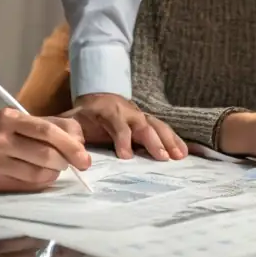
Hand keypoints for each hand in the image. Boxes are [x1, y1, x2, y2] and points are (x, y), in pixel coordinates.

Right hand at [0, 108, 89, 192]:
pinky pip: (27, 186)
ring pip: (38, 174)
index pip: (47, 131)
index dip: (71, 145)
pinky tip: (38, 176)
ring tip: (52, 168)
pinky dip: (41, 182)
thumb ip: (55, 126)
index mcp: (9, 119)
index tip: (85, 158)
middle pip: (45, 155)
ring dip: (54, 174)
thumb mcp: (23, 121)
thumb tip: (81, 142)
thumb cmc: (2, 134)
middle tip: (67, 163)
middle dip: (64, 161)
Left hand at [67, 93, 185, 160]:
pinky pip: (163, 128)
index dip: (122, 138)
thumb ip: (70, 132)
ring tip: (179, 156)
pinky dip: (175, 139)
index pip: (117, 123)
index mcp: (108, 111)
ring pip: (157, 125)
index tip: (126, 156)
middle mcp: (128, 111)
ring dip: (169, 140)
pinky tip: (185, 151)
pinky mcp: (148, 121)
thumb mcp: (71, 121)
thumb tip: (72, 146)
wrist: (97, 98)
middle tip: (162, 158)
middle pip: (143, 124)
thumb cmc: (84, 116)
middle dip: (153, 140)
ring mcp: (140, 114)